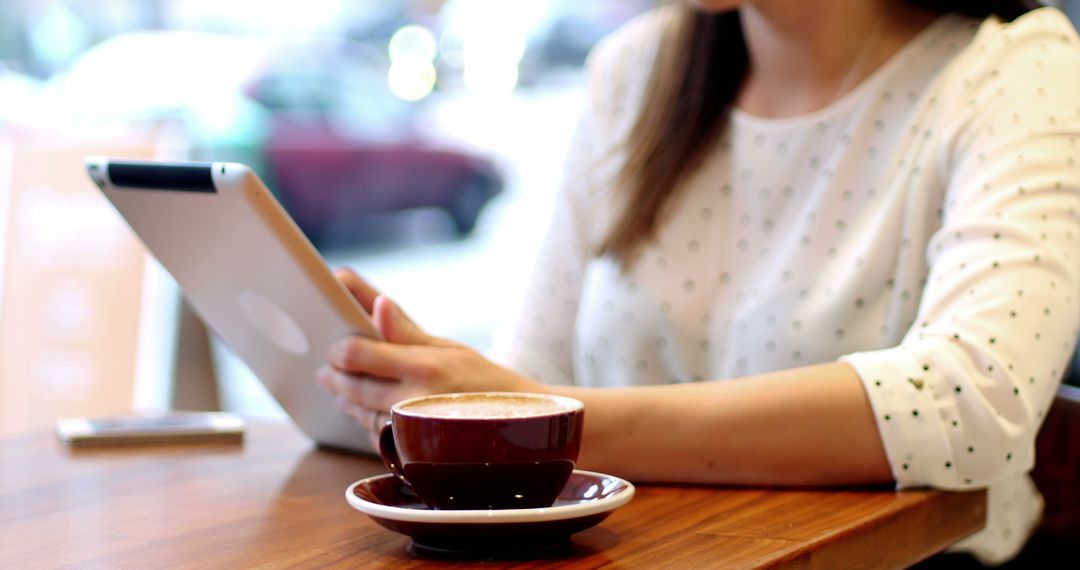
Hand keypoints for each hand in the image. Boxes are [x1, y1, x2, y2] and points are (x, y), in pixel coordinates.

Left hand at [317, 268, 537, 439]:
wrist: (518, 423)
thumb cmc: (483, 378)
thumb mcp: (447, 346)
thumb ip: (404, 328)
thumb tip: (375, 302)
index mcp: (423, 365)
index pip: (357, 354)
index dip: (338, 349)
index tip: (333, 345)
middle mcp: (415, 399)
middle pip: (353, 386)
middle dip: (335, 376)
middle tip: (326, 370)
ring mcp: (413, 430)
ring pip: (362, 414)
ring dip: (347, 400)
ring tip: (339, 390)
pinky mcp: (414, 452)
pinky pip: (378, 436)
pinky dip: (367, 422)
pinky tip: (363, 412)